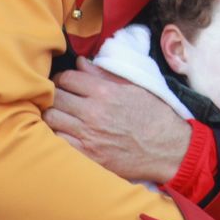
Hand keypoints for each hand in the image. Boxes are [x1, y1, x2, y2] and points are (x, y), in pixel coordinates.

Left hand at [43, 56, 190, 181]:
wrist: (168, 149)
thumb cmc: (154, 116)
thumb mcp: (134, 88)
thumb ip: (104, 74)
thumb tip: (81, 63)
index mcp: (105, 92)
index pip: (67, 78)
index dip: (63, 78)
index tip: (65, 82)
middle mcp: (93, 112)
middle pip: (55, 97)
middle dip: (54, 95)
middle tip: (60, 99)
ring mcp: (89, 136)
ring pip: (52, 119)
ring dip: (54, 115)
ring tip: (60, 116)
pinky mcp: (89, 156)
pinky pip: (58, 142)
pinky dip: (57, 136)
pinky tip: (65, 134)